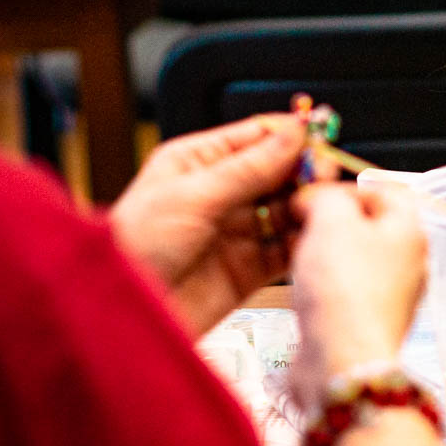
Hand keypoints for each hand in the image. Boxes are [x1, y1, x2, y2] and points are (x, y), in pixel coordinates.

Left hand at [109, 115, 304, 337]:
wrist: (122, 312)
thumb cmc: (133, 245)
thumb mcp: (193, 195)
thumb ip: (249, 167)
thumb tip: (292, 134)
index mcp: (197, 161)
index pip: (256, 137)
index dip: (291, 135)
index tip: (321, 135)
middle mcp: (219, 192)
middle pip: (277, 171)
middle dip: (303, 170)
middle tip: (323, 175)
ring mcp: (234, 231)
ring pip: (285, 209)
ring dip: (306, 206)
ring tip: (322, 206)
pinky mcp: (246, 269)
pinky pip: (284, 249)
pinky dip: (302, 242)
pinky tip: (314, 235)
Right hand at [288, 184, 426, 408]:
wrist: (341, 361)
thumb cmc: (343, 289)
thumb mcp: (331, 220)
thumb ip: (327, 197)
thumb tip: (319, 199)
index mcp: (410, 231)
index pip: (383, 190)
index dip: (344, 186)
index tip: (313, 194)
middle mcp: (410, 263)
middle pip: (368, 226)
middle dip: (331, 222)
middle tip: (301, 224)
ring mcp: (392, 297)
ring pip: (355, 259)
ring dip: (324, 254)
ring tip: (298, 256)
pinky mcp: (370, 323)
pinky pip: (347, 291)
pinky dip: (325, 285)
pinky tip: (304, 290)